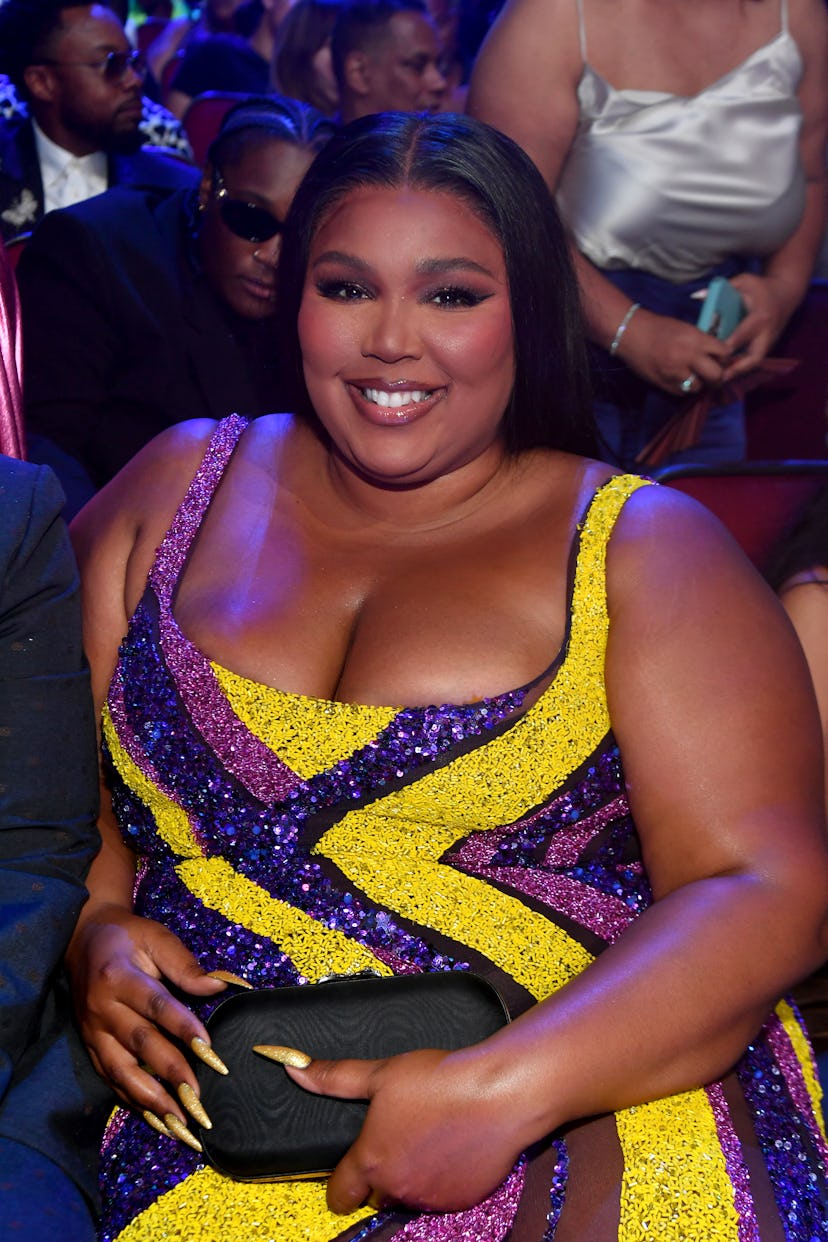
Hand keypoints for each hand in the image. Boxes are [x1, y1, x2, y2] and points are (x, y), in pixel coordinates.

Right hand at [66, 905, 227, 1144]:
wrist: (82, 940)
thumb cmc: (129, 937)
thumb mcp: (156, 938)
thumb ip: (184, 964)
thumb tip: (218, 985)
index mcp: (120, 976)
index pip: (156, 1006)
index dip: (182, 1027)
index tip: (209, 1049)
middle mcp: (103, 1008)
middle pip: (140, 1044)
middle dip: (170, 1073)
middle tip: (198, 1098)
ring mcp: (93, 1031)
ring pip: (120, 1070)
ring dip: (149, 1098)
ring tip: (177, 1121)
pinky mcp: (90, 1046)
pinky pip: (109, 1078)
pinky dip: (130, 1099)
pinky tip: (153, 1117)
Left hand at [286, 1047, 526, 1213]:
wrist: (498, 1094)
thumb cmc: (439, 1080)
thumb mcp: (382, 1072)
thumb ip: (336, 1077)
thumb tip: (293, 1069)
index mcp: (371, 1159)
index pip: (339, 1194)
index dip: (340, 1182)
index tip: (348, 1169)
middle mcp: (396, 1187)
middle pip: (376, 1194)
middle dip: (381, 1173)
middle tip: (398, 1136)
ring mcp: (430, 1197)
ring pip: (409, 1195)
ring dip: (412, 1175)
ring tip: (428, 1135)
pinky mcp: (462, 1199)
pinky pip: (442, 1196)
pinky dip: (443, 1179)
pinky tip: (453, 1147)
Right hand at [618, 307, 731, 395]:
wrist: (632, 334)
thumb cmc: (659, 328)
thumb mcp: (685, 329)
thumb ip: (701, 342)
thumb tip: (716, 355)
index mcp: (695, 339)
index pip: (723, 353)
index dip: (724, 358)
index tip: (720, 359)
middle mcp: (688, 356)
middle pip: (715, 375)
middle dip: (717, 377)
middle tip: (713, 376)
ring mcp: (675, 372)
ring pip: (698, 387)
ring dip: (697, 384)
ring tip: (691, 376)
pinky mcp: (664, 383)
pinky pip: (681, 392)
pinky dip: (682, 388)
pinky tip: (678, 379)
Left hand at [721, 272, 795, 381]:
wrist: (786, 294)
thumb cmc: (761, 287)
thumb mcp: (744, 280)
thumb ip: (723, 288)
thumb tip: (698, 296)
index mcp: (760, 317)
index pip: (743, 335)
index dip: (729, 347)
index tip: (714, 356)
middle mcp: (766, 333)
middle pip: (754, 357)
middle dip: (738, 369)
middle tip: (719, 377)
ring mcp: (769, 342)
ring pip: (755, 363)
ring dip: (739, 373)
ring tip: (719, 381)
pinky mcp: (768, 346)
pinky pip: (755, 361)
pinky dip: (742, 368)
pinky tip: (727, 374)